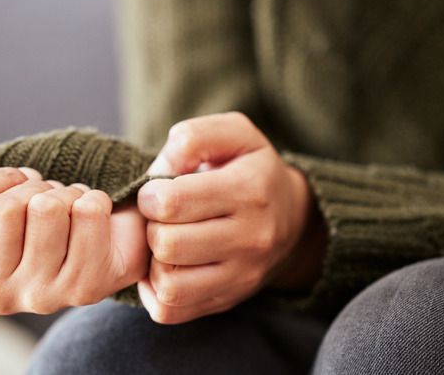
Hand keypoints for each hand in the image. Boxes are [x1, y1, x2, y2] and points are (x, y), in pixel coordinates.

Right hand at [0, 166, 149, 314]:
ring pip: (48, 207)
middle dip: (36, 188)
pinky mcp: (84, 289)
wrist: (109, 242)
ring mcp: (40, 296)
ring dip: (67, 194)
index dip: (4, 177)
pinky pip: (88, 212)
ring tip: (72, 212)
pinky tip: (95, 221)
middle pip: (6, 205)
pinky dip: (96, 200)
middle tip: (50, 202)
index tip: (21, 189)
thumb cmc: (44, 217)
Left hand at [136, 112, 326, 323]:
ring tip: (163, 242)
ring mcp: (241, 276)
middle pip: (167, 244)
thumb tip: (159, 172)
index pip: (173, 202)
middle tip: (160, 218)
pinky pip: (171, 310)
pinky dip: (155, 292)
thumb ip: (193, 138)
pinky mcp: (228, 301)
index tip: (157, 192)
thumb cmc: (251, 169)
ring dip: (153, 262)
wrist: (294, 219)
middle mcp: (251, 239)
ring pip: (169, 284)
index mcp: (249, 191)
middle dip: (151, 227)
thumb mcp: (233, 134)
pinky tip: (164, 267)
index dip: (150, 194)